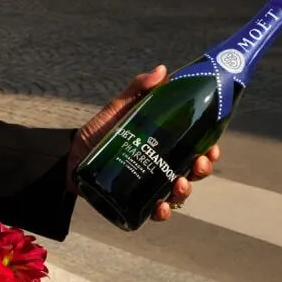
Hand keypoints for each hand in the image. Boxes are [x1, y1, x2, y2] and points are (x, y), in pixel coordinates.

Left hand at [69, 65, 220, 221]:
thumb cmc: (94, 133)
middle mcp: (159, 165)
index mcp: (162, 144)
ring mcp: (148, 185)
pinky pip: (153, 211)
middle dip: (202, 169)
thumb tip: (162, 70)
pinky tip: (161, 208)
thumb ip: (136, 90)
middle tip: (199, 164)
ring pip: (177, 192)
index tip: (213, 147)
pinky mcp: (134, 202)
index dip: (209, 148)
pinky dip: (161, 211)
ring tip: (179, 183)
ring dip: (185, 191)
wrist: (67, 158)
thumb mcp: (116, 110)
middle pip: (192, 170)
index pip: (194, 146)